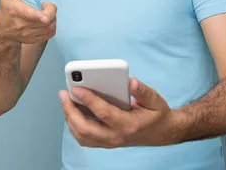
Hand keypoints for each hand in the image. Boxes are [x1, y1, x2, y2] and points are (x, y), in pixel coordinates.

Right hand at [0, 0, 56, 43]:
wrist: (2, 32)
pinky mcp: (34, 40)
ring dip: (52, 18)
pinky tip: (46, 21)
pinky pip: (50, 34)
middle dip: (50, 10)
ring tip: (45, 13)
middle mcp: (24, 25)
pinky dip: (52, 26)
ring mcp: (29, 34)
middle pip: (46, 20)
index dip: (41, 14)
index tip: (46, 11)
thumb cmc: (6, 10)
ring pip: (50, 27)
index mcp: (17, 12)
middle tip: (45, 5)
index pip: (31, 14)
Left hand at [59, 77, 179, 147]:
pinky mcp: (106, 142)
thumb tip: (131, 82)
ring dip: (70, 118)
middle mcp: (116, 136)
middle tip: (63, 94)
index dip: (88, 100)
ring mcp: (110, 142)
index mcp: (129, 125)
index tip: (76, 88)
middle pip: (86, 129)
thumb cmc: (157, 114)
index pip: (103, 113)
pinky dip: (74, 125)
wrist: (162, 133)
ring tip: (65, 100)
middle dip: (70, 111)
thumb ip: (143, 91)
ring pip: (82, 136)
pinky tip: (72, 111)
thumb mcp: (155, 100)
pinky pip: (84, 138)